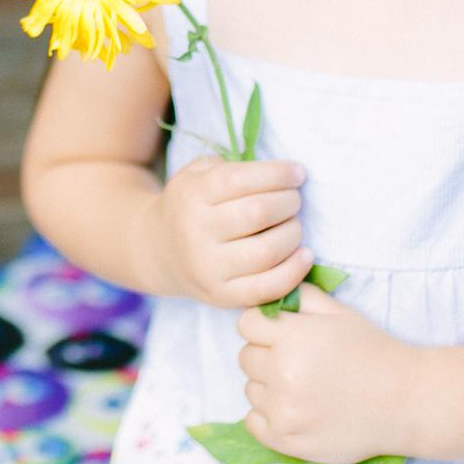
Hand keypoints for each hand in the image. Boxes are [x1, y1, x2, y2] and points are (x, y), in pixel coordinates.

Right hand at [135, 153, 310, 310]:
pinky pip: (267, 288)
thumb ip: (232, 167)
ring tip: (294, 225)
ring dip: (293, 233)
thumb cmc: (192, 205)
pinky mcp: (222, 296)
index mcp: (192, 195)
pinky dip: (294, 271)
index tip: (296, 172)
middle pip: (259, 212)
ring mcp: (208, 268)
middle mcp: (197, 232)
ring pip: (267, 251)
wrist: (159, 251)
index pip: (240, 179)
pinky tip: (305, 255)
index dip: (277, 174)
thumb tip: (281, 173)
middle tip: (295, 199)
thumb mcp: (197, 174)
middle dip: (289, 202)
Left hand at [235, 282, 434, 463]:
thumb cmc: (374, 352)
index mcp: (292, 337)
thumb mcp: (341, 313)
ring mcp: (283, 410)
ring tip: (303, 388)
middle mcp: (282, 373)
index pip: (247, 324)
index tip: (283, 334)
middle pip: (246, 357)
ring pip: (251, 390)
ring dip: (268, 387)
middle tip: (297, 362)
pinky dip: (267, 416)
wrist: (405, 401)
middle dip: (266, 355)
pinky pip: (253, 423)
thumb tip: (276, 291)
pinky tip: (292, 410)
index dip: (263, 326)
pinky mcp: (287, 440)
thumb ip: (303, 297)